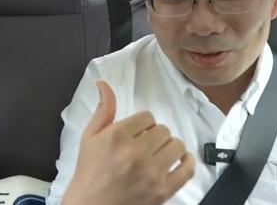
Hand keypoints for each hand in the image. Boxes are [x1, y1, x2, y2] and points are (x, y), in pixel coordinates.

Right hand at [62, 81, 193, 204]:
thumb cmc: (89, 171)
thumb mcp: (90, 137)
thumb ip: (103, 110)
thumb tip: (103, 84)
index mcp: (117, 137)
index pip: (147, 117)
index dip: (142, 123)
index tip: (137, 132)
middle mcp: (135, 153)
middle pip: (163, 130)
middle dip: (155, 134)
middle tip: (146, 144)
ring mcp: (151, 173)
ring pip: (176, 145)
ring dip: (169, 146)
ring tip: (159, 153)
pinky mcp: (162, 191)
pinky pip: (186, 170)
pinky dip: (187, 162)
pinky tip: (179, 160)